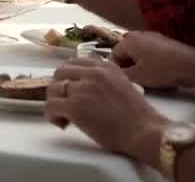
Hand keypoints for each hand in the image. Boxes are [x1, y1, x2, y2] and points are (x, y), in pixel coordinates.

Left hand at [45, 58, 169, 158]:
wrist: (144, 131)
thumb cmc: (138, 115)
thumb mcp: (122, 84)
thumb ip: (103, 79)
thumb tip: (83, 85)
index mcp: (104, 66)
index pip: (73, 63)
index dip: (68, 77)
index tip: (70, 90)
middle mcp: (91, 73)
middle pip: (59, 74)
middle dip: (59, 88)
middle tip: (66, 103)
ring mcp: (82, 89)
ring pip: (52, 89)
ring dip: (55, 102)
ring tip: (65, 116)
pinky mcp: (75, 106)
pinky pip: (51, 106)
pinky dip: (52, 116)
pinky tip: (62, 123)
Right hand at [111, 31, 194, 89]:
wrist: (192, 66)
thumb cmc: (162, 70)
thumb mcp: (138, 77)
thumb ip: (122, 74)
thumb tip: (116, 72)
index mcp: (129, 41)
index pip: (113, 54)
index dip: (116, 68)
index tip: (123, 79)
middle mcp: (140, 35)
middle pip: (126, 51)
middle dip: (128, 65)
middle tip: (135, 79)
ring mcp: (154, 37)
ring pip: (139, 52)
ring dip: (140, 63)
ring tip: (148, 77)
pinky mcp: (166, 42)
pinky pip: (151, 51)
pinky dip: (151, 61)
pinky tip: (159, 72)